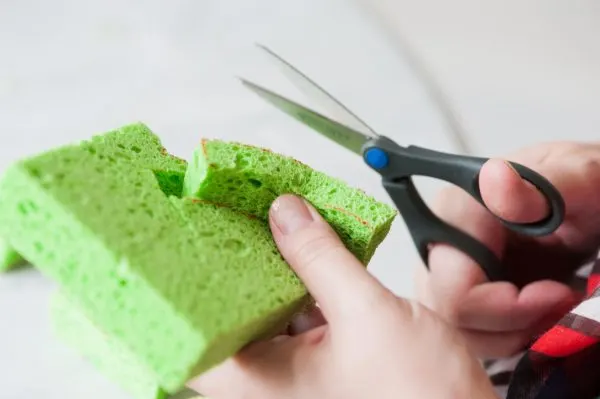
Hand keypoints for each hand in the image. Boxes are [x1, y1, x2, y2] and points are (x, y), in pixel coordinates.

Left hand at [189, 195, 496, 398]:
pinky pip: (297, 315)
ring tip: (267, 222)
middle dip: (233, 262)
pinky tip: (310, 251)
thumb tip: (286, 214)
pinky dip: (302, 283)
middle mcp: (269, 382)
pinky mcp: (322, 363)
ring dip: (272, 268)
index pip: (193, 329)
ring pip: (266, 310)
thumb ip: (322, 259)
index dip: (182, 282)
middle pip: (230, 311)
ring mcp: (295, 374)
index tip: (183, 237)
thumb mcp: (368, 315)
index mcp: (261, 382)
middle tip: (228, 216)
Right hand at [417, 142, 599, 358]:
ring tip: (558, 303)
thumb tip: (493, 177)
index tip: (559, 294)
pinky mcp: (461, 289)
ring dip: (517, 332)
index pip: (455, 289)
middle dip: (515, 323)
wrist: (591, 200)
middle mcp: (441, 241)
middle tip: (563, 301)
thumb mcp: (580, 179)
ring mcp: (447, 269)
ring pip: (462, 331)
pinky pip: (473, 333)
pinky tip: (542, 309)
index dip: (509, 307)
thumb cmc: (587, 187)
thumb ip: (538, 186)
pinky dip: (512, 334)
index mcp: (457, 209)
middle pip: (453, 315)